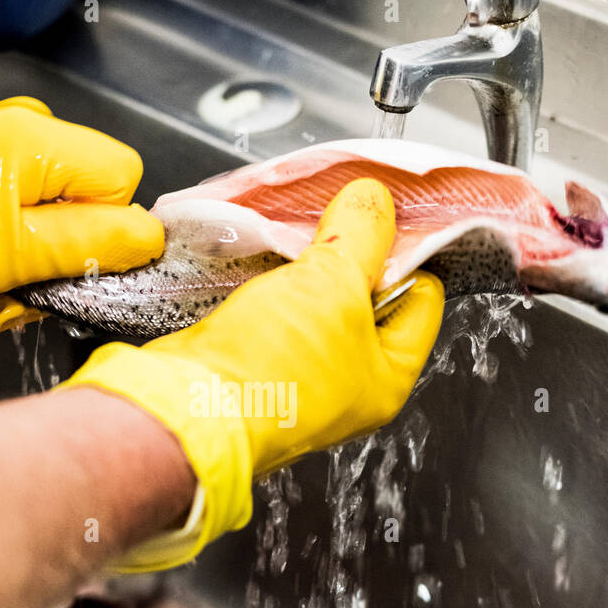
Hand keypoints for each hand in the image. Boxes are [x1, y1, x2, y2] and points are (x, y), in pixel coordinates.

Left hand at [0, 98, 161, 302]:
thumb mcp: (14, 253)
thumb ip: (92, 245)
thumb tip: (152, 240)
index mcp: (44, 141)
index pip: (126, 181)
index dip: (107, 230)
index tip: (70, 263)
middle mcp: (34, 128)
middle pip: (97, 197)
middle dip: (70, 252)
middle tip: (26, 286)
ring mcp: (11, 143)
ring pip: (65, 209)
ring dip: (41, 257)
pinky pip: (33, 207)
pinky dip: (18, 244)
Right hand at [64, 178, 444, 568]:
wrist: (186, 408)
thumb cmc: (271, 368)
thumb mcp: (335, 285)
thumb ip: (364, 235)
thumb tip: (375, 199)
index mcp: (387, 379)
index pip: (421, 300)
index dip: (408, 251)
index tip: (382, 215)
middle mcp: (346, 384)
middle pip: (366, 298)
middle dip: (350, 254)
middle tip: (335, 214)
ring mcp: (297, 375)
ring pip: (314, 300)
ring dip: (304, 264)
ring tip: (295, 227)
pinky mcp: (252, 363)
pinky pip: (272, 310)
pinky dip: (268, 281)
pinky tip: (261, 253)